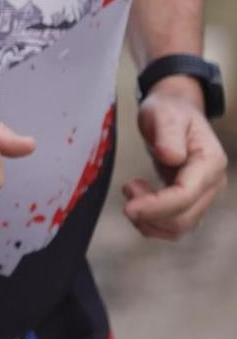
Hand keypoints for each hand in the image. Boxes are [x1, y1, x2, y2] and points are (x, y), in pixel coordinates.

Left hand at [122, 84, 227, 240]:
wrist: (175, 112)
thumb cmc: (170, 111)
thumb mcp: (165, 113)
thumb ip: (168, 134)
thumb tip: (170, 157)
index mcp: (210, 162)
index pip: (186, 195)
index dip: (157, 206)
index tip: (129, 207)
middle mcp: (212, 183)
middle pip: (184, 217)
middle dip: (150, 213)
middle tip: (127, 189)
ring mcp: (203, 195)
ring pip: (180, 226)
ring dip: (150, 220)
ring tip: (131, 192)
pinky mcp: (190, 201)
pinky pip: (174, 225)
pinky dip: (153, 223)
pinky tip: (138, 203)